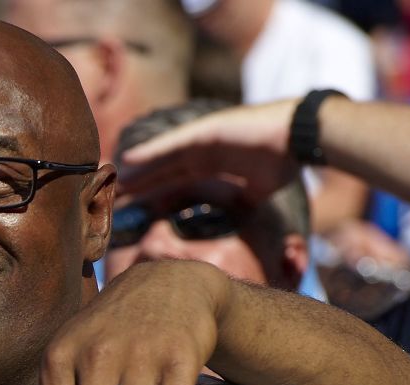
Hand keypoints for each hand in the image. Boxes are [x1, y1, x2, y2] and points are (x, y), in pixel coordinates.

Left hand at [118, 99, 299, 204]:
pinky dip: (149, 152)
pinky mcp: (203, 132)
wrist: (299, 139)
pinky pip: (171, 144)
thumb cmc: (283, 162)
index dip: (152, 195)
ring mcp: (200, 141)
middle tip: (110, 198)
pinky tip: (127, 159)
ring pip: (160, 159)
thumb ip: (242, 205)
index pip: (173, 184)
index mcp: (210, 167)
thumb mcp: (257, 194)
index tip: (132, 209)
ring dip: (137, 171)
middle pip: (160, 172)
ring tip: (111, 182)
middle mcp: (200, 153)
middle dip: (136, 185)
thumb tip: (241, 227)